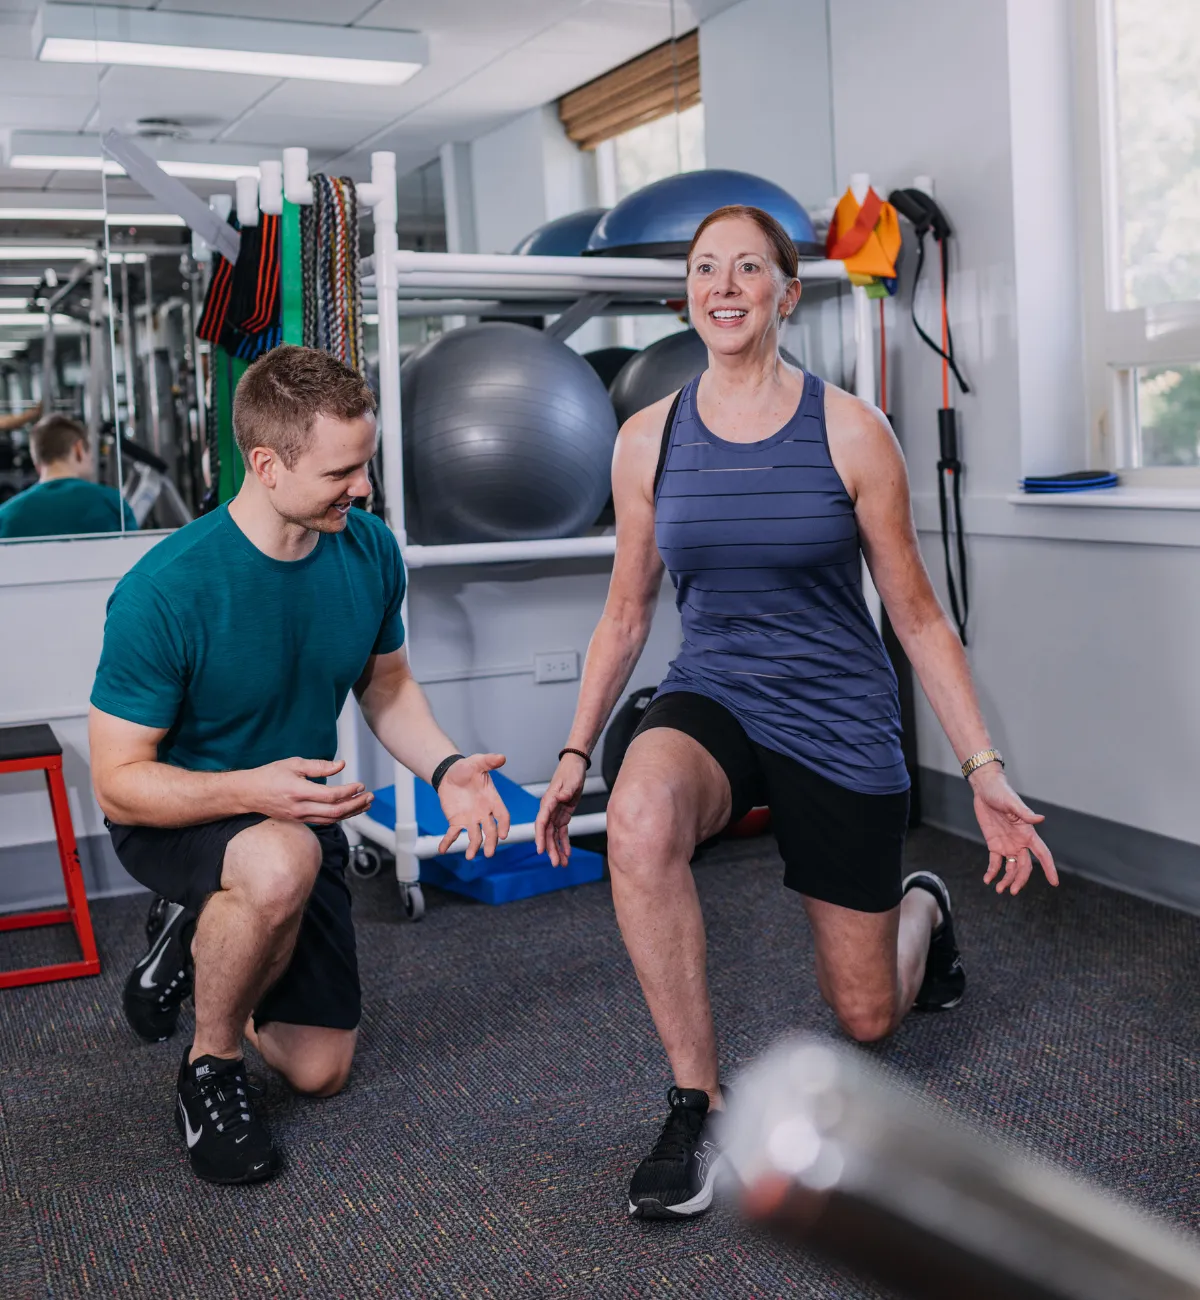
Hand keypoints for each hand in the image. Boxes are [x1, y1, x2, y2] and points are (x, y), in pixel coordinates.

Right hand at [242, 758, 373, 824]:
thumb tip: (341, 765)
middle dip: (356, 805)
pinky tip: (349, 810)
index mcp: (298, 792)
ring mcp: (299, 817)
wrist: (249, 793)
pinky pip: (324, 821)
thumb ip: (319, 766)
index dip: (349, 791)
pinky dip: (339, 817)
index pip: (331, 796)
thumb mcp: (294, 764)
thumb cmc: (270, 775)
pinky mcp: (299, 821)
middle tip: (370, 797)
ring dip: (351, 813)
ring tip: (365, 804)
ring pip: (331, 820)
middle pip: (335, 812)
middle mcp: (300, 808)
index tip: (360, 785)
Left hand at [436, 753, 510, 858]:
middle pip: (490, 831)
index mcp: (492, 800)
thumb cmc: (467, 768)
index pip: (502, 815)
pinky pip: (453, 834)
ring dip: (473, 847)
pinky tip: (442, 850)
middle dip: (490, 842)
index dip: (504, 825)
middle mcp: (484, 813)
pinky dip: (447, 842)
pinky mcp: (456, 822)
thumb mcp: (477, 762)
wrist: (449, 773)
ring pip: (474, 836)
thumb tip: (501, 757)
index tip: (503, 835)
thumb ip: (489, 761)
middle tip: (488, 853)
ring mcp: (470, 819)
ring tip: (469, 856)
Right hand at [534, 754, 586, 867]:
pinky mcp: (563, 814)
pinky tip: (567, 853)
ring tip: (562, 863)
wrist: (575, 765)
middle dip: (550, 849)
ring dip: (557, 849)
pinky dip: (564, 842)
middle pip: (547, 833)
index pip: (541, 823)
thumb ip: (565, 790)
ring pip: (553, 835)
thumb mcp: (571, 781)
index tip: (541, 850)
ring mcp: (555, 813)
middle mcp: (549, 809)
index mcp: (548, 802)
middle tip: (556, 863)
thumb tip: (559, 798)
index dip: (541, 837)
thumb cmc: (571, 771)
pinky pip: (562, 832)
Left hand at [971, 765, 1058, 895]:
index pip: (1043, 854)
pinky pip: (995, 862)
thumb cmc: (1001, 793)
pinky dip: (992, 872)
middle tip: (1012, 891)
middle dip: (1020, 880)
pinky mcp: (994, 844)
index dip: (1049, 868)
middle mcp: (1020, 842)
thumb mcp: (1012, 803)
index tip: (1054, 883)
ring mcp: (1007, 844)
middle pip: (1025, 866)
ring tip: (999, 889)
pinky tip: (988, 880)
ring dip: (1006, 879)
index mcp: (1028, 833)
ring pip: (1011, 868)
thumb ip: (1025, 813)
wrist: (985, 789)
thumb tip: (1040, 819)